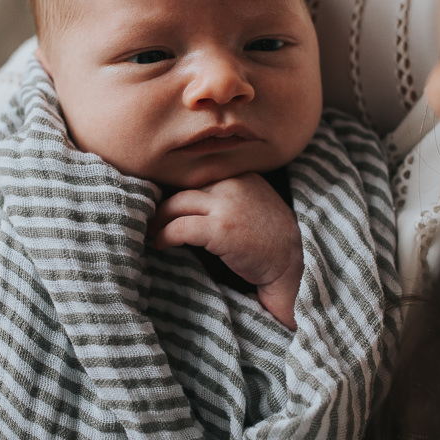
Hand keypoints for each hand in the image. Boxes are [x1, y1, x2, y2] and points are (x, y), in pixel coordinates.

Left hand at [151, 172, 303, 328]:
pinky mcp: (221, 228)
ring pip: (176, 204)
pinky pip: (180, 227)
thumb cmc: (269, 239)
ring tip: (151, 233)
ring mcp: (227, 204)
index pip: (197, 174)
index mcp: (240, 174)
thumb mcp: (252, 202)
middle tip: (149, 219)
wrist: (290, 265)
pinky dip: (164, 236)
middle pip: (182, 187)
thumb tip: (188, 199)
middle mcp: (233, 183)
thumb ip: (227, 193)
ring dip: (158, 220)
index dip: (176, 189)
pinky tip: (160, 244)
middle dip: (162, 205)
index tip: (161, 202)